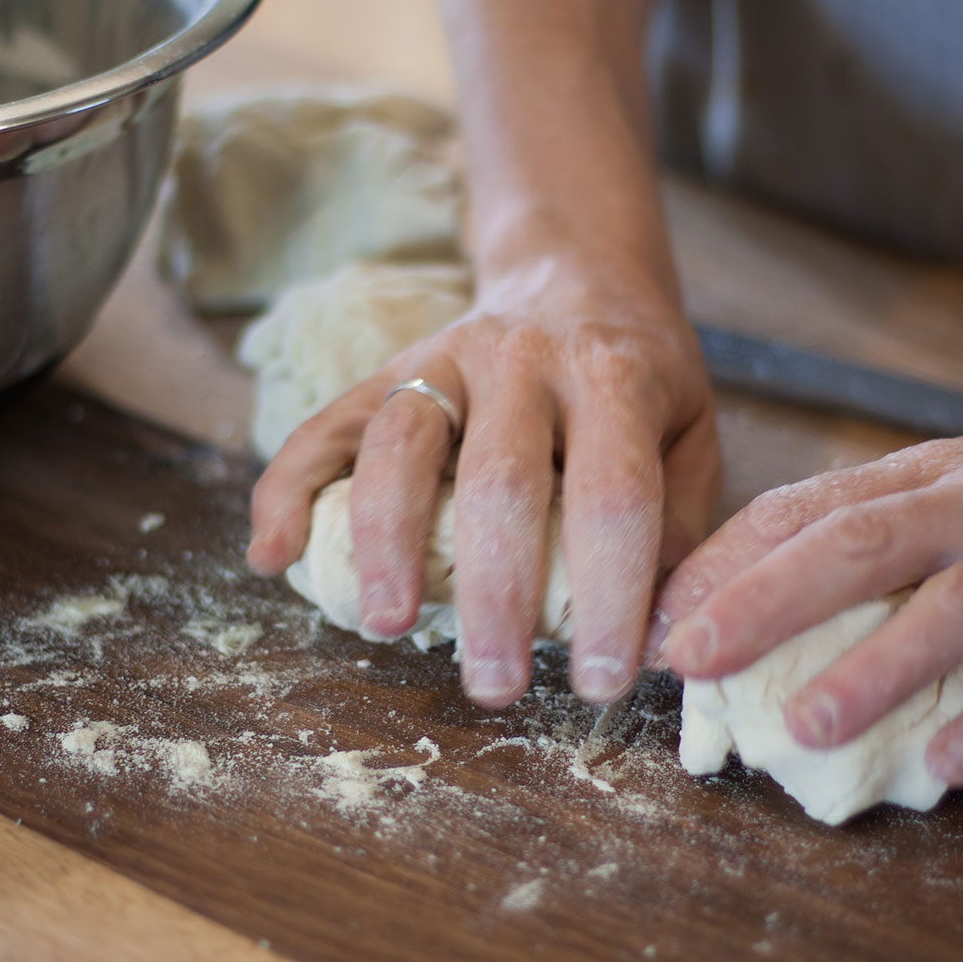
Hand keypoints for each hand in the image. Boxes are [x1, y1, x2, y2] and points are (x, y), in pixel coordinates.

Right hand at [248, 251, 718, 707]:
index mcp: (613, 378)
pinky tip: (271, 557)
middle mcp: (523, 359)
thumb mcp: (691, 431)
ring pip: (400, 446)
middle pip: (500, 481)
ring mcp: (445, 358)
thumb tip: (660, 637)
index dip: (609, 595)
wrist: (576, 274)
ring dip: (387, 543)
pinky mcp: (387, 369)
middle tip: (494, 687)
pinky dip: (287, 489)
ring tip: (389, 626)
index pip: (612, 497)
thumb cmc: (639, 378)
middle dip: (495, 594)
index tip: (601, 681)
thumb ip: (682, 524)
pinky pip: (324, 426)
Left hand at [652, 428, 962, 787]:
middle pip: (858, 542)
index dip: (725, 562)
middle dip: (765, 602)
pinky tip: (951, 764)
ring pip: (958, 600)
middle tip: (692, 662)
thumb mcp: (951, 505)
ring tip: (807, 726)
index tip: (659, 622)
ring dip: (878, 665)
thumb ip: (869, 548)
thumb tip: (739, 618)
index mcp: (925, 476)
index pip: (804, 508)